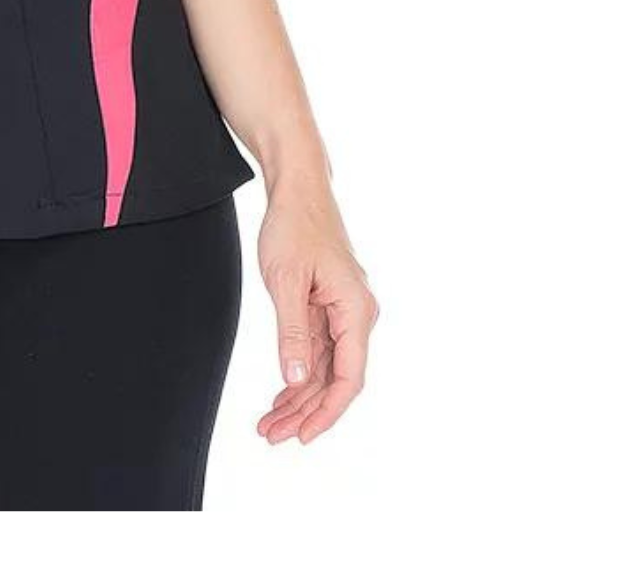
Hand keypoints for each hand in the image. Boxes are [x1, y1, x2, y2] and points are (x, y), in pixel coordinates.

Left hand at [254, 182, 376, 444]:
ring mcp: (344, 312)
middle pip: (337, 379)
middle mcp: (357, 315)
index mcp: (356, 311)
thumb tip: (298, 379)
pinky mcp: (330, 307)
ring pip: (326, 368)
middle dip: (305, 412)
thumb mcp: (286, 282)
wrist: (298, 190)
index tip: (303, 436)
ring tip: (270, 423)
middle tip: (272, 435)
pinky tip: (283, 394)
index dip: (326, 412)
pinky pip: (319, 350)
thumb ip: (294, 333)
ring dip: (300, 397)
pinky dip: (300, 373)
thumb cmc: (293, 227)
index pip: (349, 378)